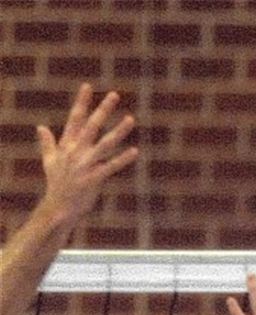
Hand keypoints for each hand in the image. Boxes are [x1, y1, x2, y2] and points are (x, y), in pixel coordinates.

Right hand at [37, 84, 138, 224]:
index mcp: (67, 145)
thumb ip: (48, 144)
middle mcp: (76, 151)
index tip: (88, 86)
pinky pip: (111, 166)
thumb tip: (40, 127)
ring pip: (105, 143)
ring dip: (118, 131)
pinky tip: (134, 151)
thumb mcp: (50, 161)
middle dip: (103, 110)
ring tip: (131, 118)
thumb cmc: (57, 184)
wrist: (58, 207)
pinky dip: (122, 159)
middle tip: (115, 94)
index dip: (82, 102)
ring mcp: (85, 164)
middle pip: (92, 126)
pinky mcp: (94, 178)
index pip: (75, 118)